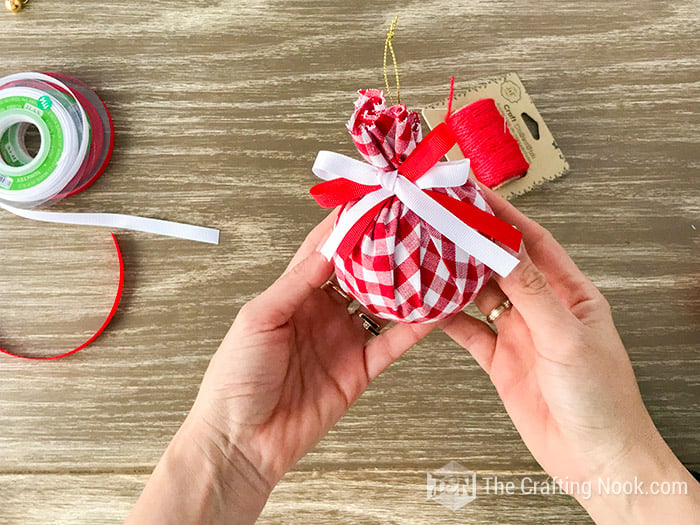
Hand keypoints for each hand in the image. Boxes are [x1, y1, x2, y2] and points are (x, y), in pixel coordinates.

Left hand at [192, 211, 433, 486]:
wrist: (243, 440)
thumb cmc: (236, 377)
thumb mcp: (259, 319)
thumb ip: (297, 283)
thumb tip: (329, 247)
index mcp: (294, 295)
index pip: (324, 251)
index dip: (346, 227)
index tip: (371, 203)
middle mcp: (322, 312)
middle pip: (360, 273)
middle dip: (383, 248)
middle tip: (411, 224)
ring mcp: (344, 339)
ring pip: (382, 304)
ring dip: (405, 283)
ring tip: (432, 256)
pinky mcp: (360, 369)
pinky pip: (393, 343)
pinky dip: (417, 326)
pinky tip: (437, 307)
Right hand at [440, 187, 699, 522]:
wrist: (596, 460)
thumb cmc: (603, 399)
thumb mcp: (566, 337)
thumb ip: (532, 293)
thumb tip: (504, 250)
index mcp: (569, 294)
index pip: (533, 243)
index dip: (504, 216)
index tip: (475, 194)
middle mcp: (541, 309)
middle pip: (500, 264)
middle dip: (472, 241)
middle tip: (440, 219)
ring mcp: (518, 334)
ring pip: (479, 295)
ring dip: (455, 277)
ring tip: (427, 253)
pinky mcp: (499, 360)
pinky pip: (467, 331)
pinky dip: (446, 318)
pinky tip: (428, 305)